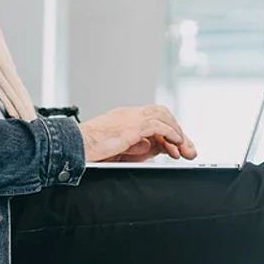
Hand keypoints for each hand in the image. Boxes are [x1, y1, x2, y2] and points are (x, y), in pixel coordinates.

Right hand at [79, 105, 197, 162]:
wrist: (76, 146)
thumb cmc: (91, 150)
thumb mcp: (119, 149)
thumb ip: (136, 146)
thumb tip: (151, 148)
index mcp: (125, 117)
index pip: (154, 117)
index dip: (169, 130)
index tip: (179, 145)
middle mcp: (130, 114)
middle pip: (162, 114)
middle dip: (178, 130)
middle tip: (188, 148)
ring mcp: (131, 118)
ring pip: (163, 117)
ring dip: (178, 133)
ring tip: (185, 148)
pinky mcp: (132, 127)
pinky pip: (159, 126)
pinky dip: (171, 134)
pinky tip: (177, 144)